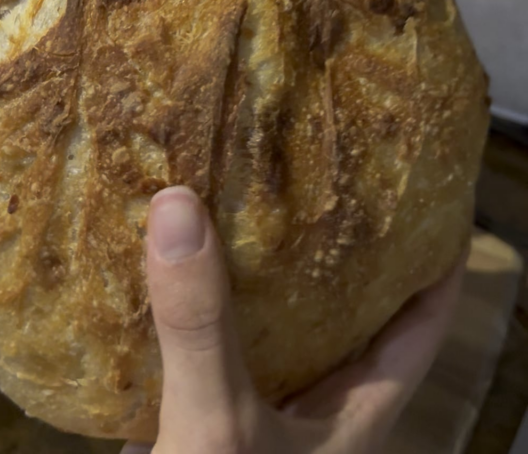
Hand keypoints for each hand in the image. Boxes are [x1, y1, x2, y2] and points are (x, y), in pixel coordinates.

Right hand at [123, 187, 465, 453]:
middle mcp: (310, 415)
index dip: (437, 262)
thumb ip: (203, 327)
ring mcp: (254, 424)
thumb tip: (179, 206)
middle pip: (344, 318)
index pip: (421, 326)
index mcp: (352, 416)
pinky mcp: (201, 431)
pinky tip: (166, 270)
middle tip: (321, 175)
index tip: (434, 196)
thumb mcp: (219, 427)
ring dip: (257, 277)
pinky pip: (205, 355)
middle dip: (337, 251)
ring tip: (243, 201)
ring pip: (270, 332)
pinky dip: (193, 311)